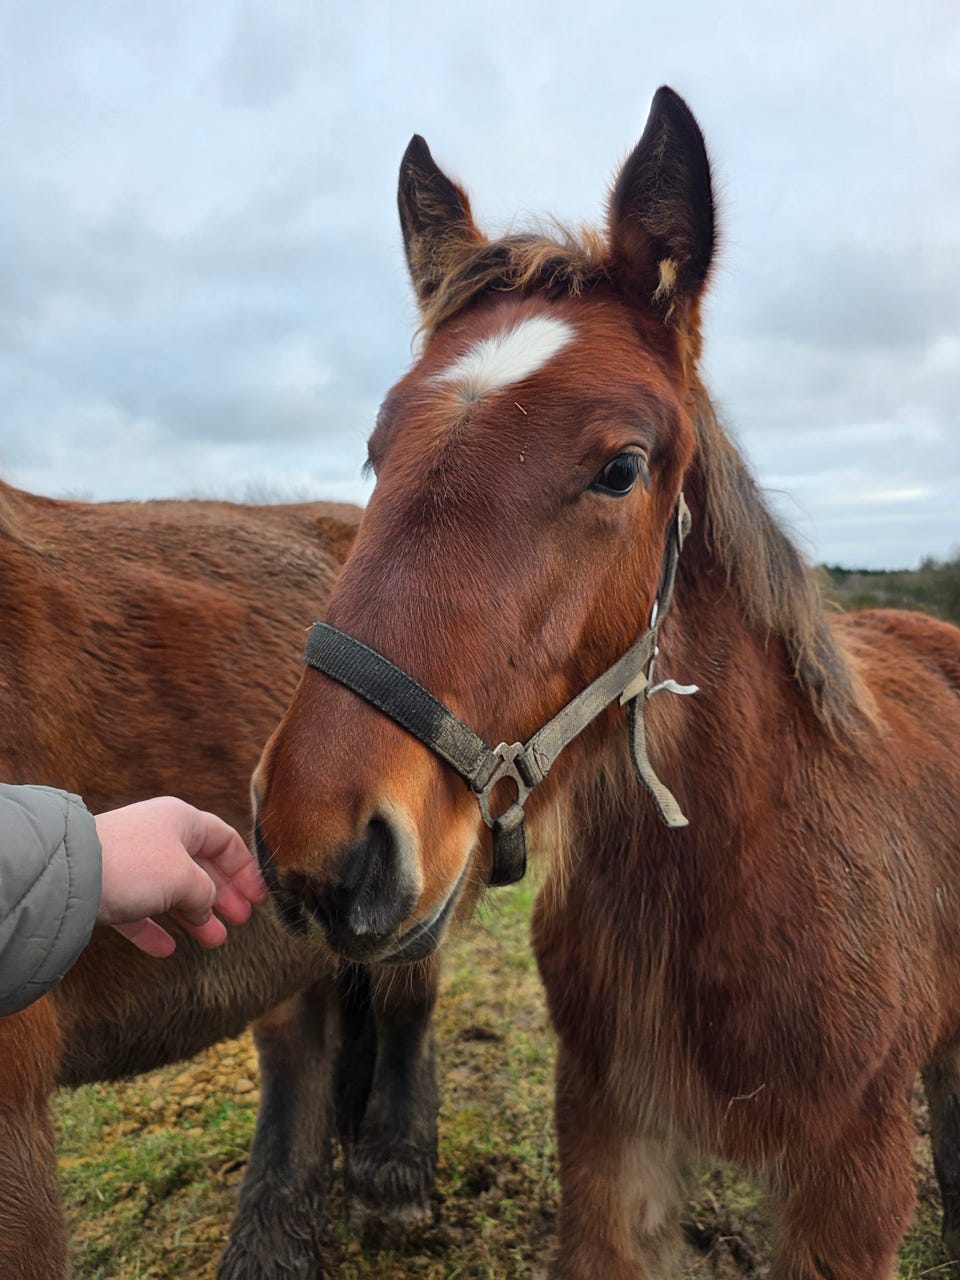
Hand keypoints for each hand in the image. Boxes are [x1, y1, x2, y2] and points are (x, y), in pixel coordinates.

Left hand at [95, 797, 266, 957]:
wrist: (70, 876)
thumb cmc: (135, 865)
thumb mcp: (185, 877)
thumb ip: (206, 893)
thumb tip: (205, 907)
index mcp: (182, 821)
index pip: (225, 841)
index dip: (245, 870)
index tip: (259, 899)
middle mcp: (158, 837)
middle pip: (200, 867)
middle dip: (222, 896)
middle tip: (240, 921)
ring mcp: (133, 864)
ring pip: (172, 891)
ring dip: (195, 917)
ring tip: (214, 941)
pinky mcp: (110, 889)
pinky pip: (140, 911)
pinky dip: (155, 929)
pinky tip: (168, 949)